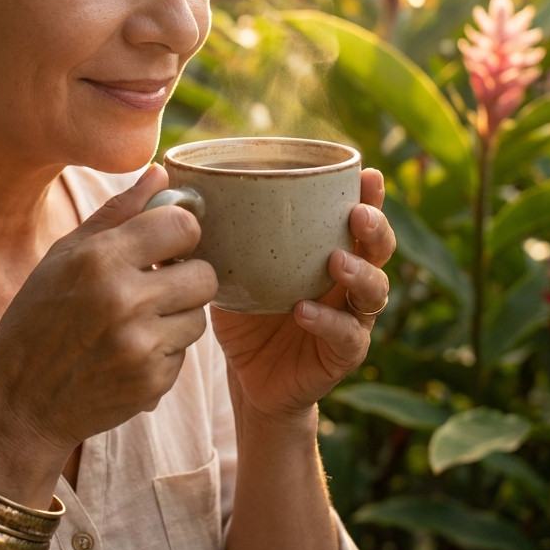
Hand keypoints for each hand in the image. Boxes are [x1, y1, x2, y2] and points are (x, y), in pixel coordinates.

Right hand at [0, 165, 216, 500]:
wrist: (21, 402)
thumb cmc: (38, 317)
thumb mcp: (65, 254)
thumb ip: (118, 212)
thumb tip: (161, 171)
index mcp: (100, 259)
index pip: (183, 225)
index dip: (179, 232)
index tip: (165, 243)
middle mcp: (124, 300)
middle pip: (204, 274)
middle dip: (185, 277)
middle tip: (157, 285)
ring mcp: (141, 345)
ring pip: (199, 316)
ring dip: (176, 317)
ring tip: (137, 321)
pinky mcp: (153, 382)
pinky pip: (185, 354)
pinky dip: (164, 351)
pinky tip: (128, 352)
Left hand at [211, 168, 394, 420]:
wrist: (248, 376)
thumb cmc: (244, 310)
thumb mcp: (227, 267)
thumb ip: (212, 234)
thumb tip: (170, 190)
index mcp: (328, 249)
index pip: (356, 215)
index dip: (368, 194)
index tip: (366, 172)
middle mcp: (348, 280)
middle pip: (378, 248)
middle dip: (375, 227)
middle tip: (357, 214)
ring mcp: (351, 317)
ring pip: (374, 291)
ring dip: (359, 272)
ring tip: (336, 261)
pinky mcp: (343, 353)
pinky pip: (346, 336)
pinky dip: (328, 322)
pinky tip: (304, 311)